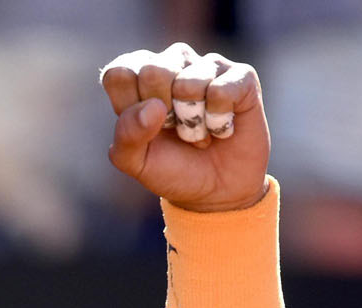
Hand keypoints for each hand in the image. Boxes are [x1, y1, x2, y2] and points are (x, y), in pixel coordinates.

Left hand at [100, 43, 269, 212]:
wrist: (216, 190)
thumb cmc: (170, 169)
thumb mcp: (136, 161)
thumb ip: (127, 135)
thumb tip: (154, 107)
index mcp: (137, 76)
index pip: (120, 72)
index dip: (129, 105)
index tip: (144, 126)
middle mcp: (172, 62)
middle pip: (153, 71)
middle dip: (163, 115)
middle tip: (174, 129)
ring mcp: (207, 66)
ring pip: (188, 84)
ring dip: (193, 122)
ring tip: (199, 131)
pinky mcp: (242, 76)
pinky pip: (221, 91)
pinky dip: (219, 120)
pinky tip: (221, 126)